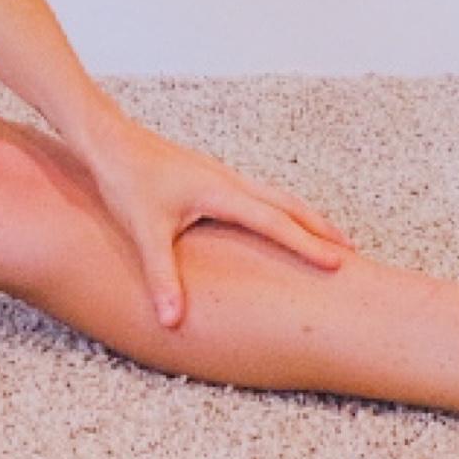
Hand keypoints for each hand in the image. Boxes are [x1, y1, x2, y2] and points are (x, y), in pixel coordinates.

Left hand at [76, 109, 347, 329]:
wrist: (105, 137)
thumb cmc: (124, 178)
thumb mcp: (143, 231)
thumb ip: (161, 277)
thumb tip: (172, 322)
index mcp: (221, 192)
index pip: (275, 223)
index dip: (308, 245)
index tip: (342, 263)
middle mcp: (227, 180)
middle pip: (285, 204)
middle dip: (319, 227)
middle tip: (352, 251)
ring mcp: (217, 175)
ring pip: (271, 196)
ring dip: (300, 216)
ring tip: (322, 237)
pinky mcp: (205, 176)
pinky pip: (255, 194)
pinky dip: (276, 208)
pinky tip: (269, 222)